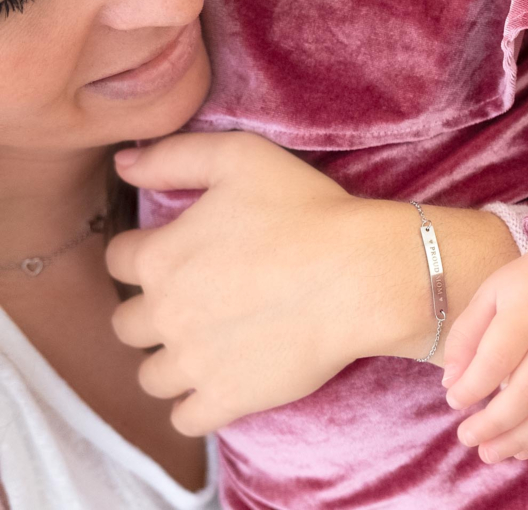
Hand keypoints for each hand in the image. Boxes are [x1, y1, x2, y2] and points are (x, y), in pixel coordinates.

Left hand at [106, 132, 380, 436]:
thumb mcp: (241, 156)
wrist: (361, 274)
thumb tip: (124, 164)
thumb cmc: (305, 210)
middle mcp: (165, 314)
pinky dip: (196, 403)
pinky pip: (185, 418)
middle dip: (152, 310)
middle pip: (126, 324)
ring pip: (150, 376)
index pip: (119, 260)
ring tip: (208, 342)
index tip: (178, 251)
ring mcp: (194, 364)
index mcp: (161, 257)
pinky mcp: (227, 399)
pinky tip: (222, 379)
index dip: (145, 252)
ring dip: (170, 360)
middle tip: (196, 298)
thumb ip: (175, 156)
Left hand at [440, 239, 527, 462]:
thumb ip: (467, 334)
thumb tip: (450, 383)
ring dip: (520, 439)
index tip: (453, 400)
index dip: (474, 385)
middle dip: (495, 422)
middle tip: (466, 437)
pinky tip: (522, 449)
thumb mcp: (491, 292)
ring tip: (489, 453)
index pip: (499, 356)